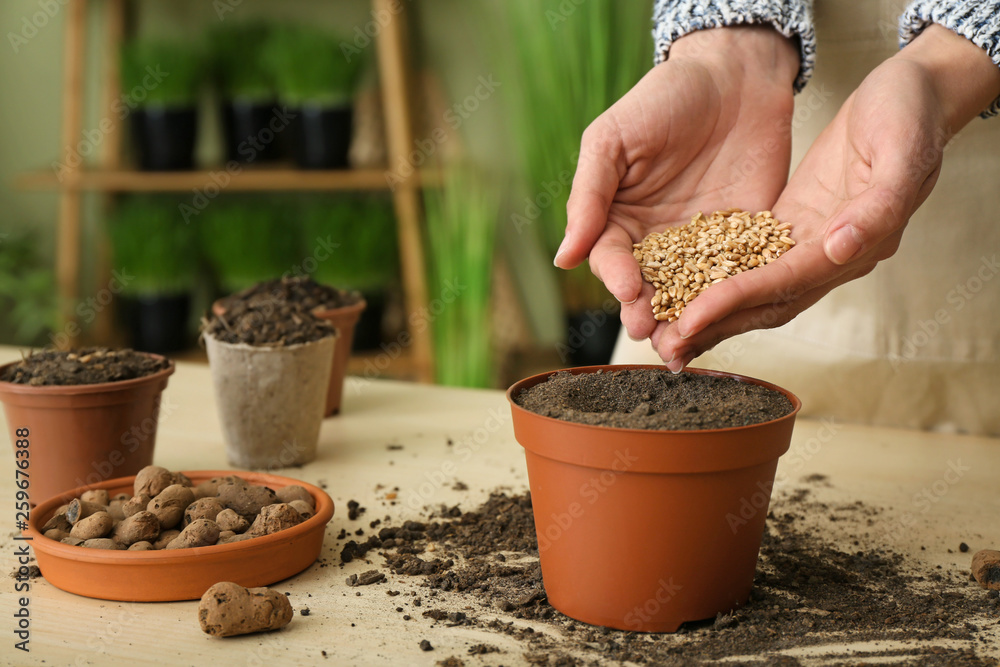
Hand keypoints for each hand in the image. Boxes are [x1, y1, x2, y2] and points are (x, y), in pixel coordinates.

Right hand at [556, 27, 799, 353]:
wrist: (732, 73)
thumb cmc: (662, 97)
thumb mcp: (612, 141)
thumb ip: (589, 197)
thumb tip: (563, 258)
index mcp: (619, 218)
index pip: (612, 260)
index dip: (618, 278)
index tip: (628, 292)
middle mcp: (657, 238)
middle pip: (648, 286)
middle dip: (648, 312)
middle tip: (652, 332)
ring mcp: (703, 242)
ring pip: (690, 291)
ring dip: (685, 319)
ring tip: (685, 344)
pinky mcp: (747, 237)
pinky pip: (738, 273)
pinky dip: (734, 297)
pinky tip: (732, 317)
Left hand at [655, 25, 999, 369]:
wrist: (914, 92)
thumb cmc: (911, 114)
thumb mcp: (902, 150)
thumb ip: (877, 206)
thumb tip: (838, 247)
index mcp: (860, 243)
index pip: (786, 282)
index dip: (738, 301)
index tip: (691, 317)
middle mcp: (833, 254)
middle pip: (767, 302)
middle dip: (716, 324)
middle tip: (667, 346)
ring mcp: (811, 242)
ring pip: (757, 291)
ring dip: (715, 313)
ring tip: (667, 332)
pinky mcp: (793, 224)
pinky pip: (752, 262)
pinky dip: (721, 280)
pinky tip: (686, 289)